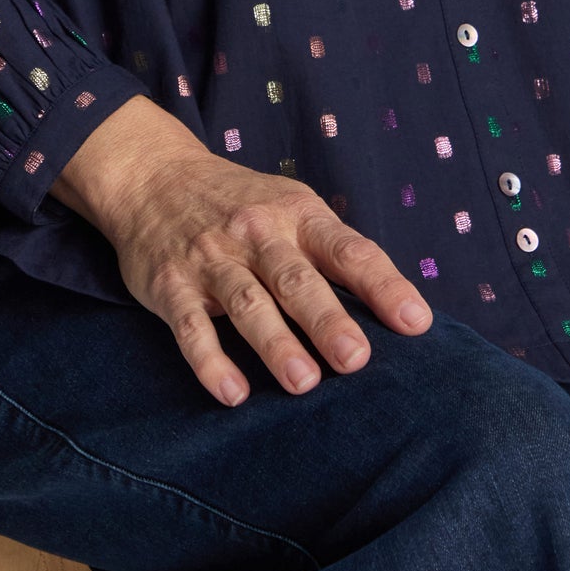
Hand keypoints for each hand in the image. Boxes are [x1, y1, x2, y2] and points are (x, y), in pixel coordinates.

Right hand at [50, 94, 433, 406]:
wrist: (154, 176)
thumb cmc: (242, 204)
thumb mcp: (291, 207)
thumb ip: (334, 252)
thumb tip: (396, 309)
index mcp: (297, 215)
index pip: (347, 250)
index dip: (382, 285)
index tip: (415, 323)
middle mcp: (256, 233)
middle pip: (296, 280)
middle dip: (326, 320)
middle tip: (356, 359)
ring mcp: (211, 258)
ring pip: (247, 304)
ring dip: (275, 344)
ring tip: (303, 382)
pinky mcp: (170, 284)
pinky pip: (190, 326)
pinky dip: (210, 361)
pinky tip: (232, 394)